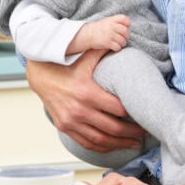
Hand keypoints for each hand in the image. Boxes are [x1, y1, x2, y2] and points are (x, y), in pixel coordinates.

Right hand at [26, 49, 145, 151]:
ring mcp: (71, 121)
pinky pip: (86, 143)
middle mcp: (79, 109)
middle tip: (145, 132)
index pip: (118, 108)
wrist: (39, 74)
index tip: (145, 113)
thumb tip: (122, 38)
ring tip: (134, 143)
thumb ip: (103, 47)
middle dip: (132, 132)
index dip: (134, 113)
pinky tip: (113, 146)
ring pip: (101, 139)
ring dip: (120, 144)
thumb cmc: (63, 64)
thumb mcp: (84, 54)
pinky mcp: (65, 127)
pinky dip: (102, 147)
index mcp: (87, 92)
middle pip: (113, 127)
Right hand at [79, 15, 130, 51]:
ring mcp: (110, 34)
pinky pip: (118, 47)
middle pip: (125, 31)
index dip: (127, 24)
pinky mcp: (107, 43)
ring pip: (123, 41)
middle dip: (126, 36)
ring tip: (119, 43)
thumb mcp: (107, 21)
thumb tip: (128, 26)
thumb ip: (117, 22)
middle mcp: (112, 26)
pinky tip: (115, 47)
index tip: (126, 27)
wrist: (88, 35)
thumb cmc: (99, 28)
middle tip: (124, 38)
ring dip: (122, 43)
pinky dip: (117, 48)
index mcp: (112, 20)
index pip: (125, 19)